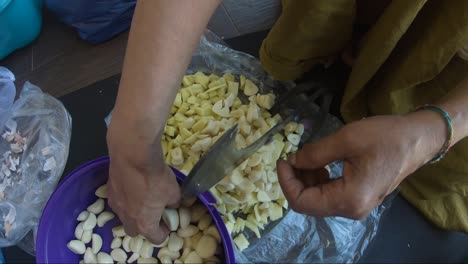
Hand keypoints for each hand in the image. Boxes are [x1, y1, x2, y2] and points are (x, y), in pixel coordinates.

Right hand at [106, 116, 179, 242]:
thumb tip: (172, 203)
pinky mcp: (109, 190)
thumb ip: (174, 202)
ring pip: (124, 215)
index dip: (164, 232)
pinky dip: (126, 197)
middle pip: (135, 231)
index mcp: (144, 224)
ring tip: (142, 197)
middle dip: (144, 225)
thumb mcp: (174, 191)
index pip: (155, 238)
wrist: (132, 155)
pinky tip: (133, 185)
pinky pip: (118, 200)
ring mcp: (115, 204)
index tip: (168, 222)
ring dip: (133, 211)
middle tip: (154, 212)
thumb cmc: (155, 177)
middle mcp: (126, 218)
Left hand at [277, 111, 445, 218]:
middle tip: (292, 157)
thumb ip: (314, 154)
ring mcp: (356, 206)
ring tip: (306, 157)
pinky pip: (330, 194)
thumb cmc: (385, 137)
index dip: (286, 181)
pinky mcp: (359, 197)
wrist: (419, 138)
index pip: (302, 202)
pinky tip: (320, 163)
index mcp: (348, 200)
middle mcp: (351, 210)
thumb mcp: (345, 139)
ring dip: (306, 180)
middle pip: (308, 203)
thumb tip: (293, 161)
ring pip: (318, 200)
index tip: (282, 160)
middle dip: (295, 180)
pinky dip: (319, 180)